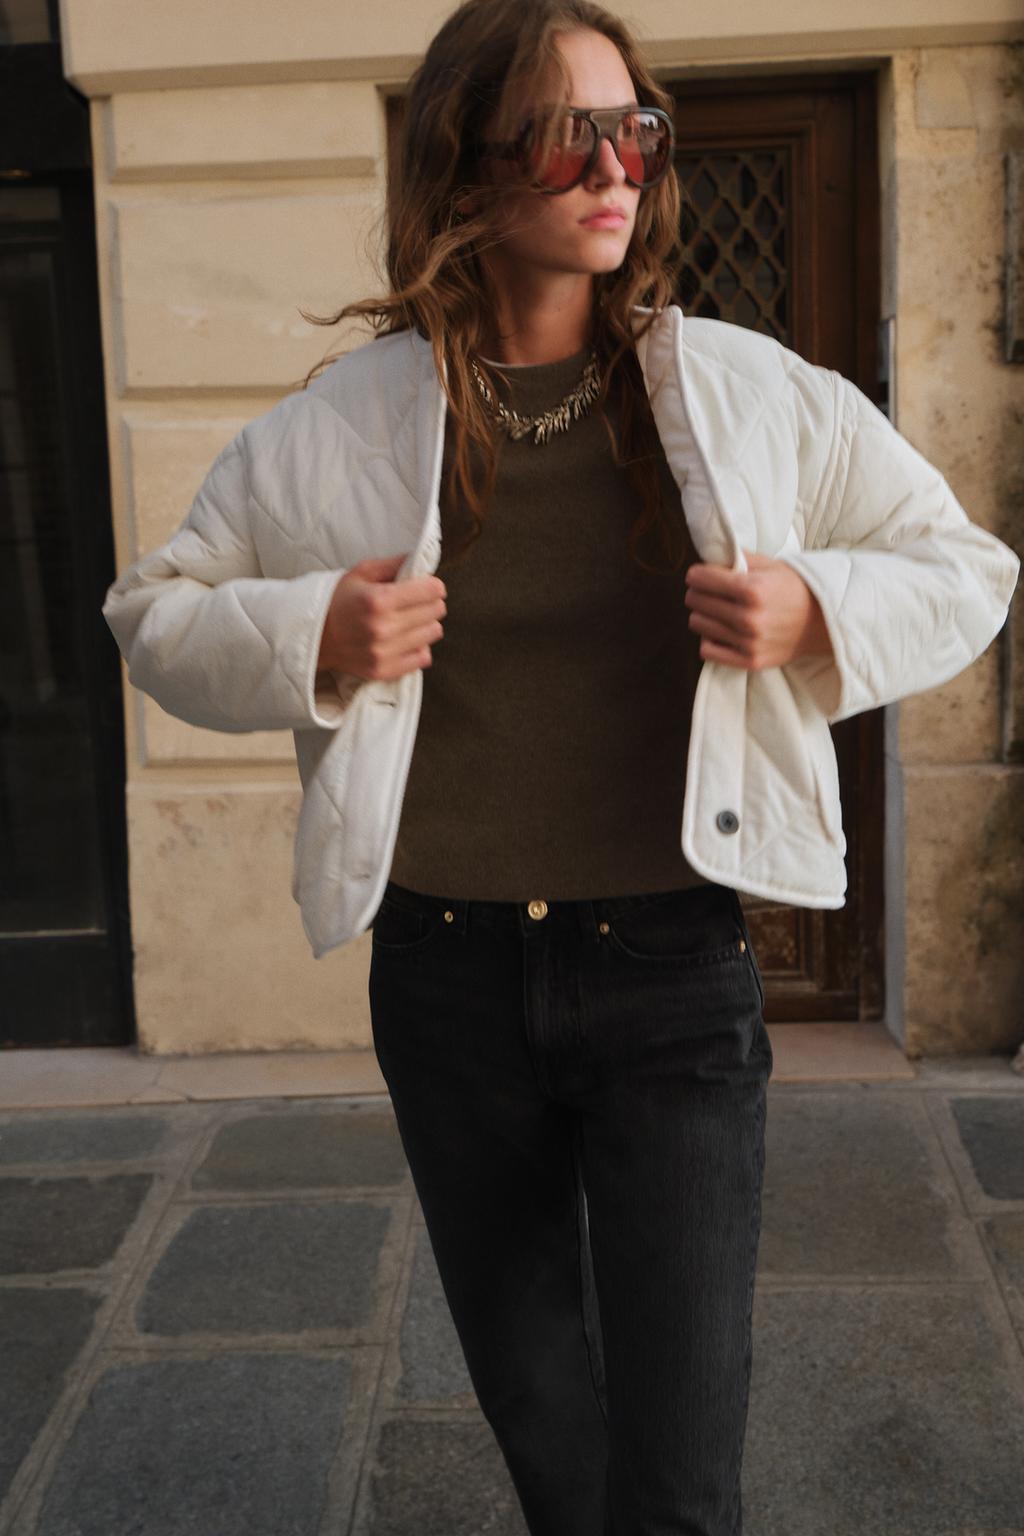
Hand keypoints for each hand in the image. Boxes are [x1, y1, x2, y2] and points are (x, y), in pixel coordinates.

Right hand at [316, 554, 447, 681]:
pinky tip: (405, 640)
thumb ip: (394, 564)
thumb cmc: (339, 600)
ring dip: (425, 625)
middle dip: (430, 603)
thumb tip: (420, 560)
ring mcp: (384, 652)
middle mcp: (383, 628)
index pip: (431, 590)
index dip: (433, 585)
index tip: (427, 585)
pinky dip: (418, 648)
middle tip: (417, 602)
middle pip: (435, 612)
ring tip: (409, 621)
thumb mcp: (361, 572)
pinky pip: (422, 658)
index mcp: (379, 600)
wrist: (314, 635)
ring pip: (432, 634)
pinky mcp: (383, 670)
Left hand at [684, 549, 832, 670]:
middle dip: (698, 592)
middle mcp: (747, 617)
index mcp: (752, 589)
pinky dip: (709, 639)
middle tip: (708, 591)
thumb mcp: (770, 565)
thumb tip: (710, 554)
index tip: (699, 574)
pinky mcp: (749, 661)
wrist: (823, 621)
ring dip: (702, 614)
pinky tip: (720, 631)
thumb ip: (739, 558)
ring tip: (717, 610)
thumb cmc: (795, 589)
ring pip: (697, 624)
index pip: (700, 579)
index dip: (697, 574)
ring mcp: (748, 642)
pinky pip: (707, 650)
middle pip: (695, 601)